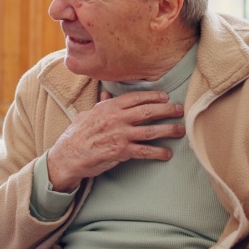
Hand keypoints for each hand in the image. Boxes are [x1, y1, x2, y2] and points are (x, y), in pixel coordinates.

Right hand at [47, 90, 184, 191]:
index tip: (165, 97)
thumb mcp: (86, 114)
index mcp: (109, 107)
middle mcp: (116, 118)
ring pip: (151, 131)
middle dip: (167, 110)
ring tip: (180, 130)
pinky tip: (167, 153)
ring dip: (168, 130)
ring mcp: (120, 135)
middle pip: (148, 111)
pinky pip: (145, 151)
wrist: (68, 155)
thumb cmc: (75, 135)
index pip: (136, 98)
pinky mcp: (121, 151)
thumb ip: (100, 104)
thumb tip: (107, 93)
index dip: (153, 96)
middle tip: (180, 110)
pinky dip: (158, 153)